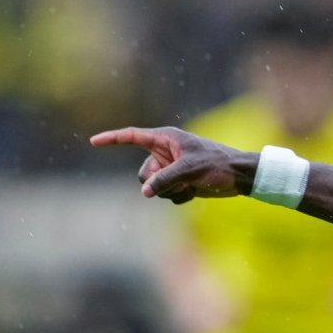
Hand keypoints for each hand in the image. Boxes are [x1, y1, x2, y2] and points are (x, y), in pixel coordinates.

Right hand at [90, 126, 251, 203]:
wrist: (240, 177)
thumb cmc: (218, 165)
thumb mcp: (190, 170)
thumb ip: (165, 179)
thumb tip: (145, 192)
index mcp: (166, 139)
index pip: (133, 137)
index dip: (113, 139)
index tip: (93, 142)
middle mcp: (165, 152)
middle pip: (143, 173)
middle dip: (157, 182)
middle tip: (181, 180)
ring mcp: (171, 168)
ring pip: (153, 187)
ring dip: (170, 191)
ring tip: (191, 185)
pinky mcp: (178, 181)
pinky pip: (165, 194)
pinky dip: (178, 196)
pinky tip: (195, 191)